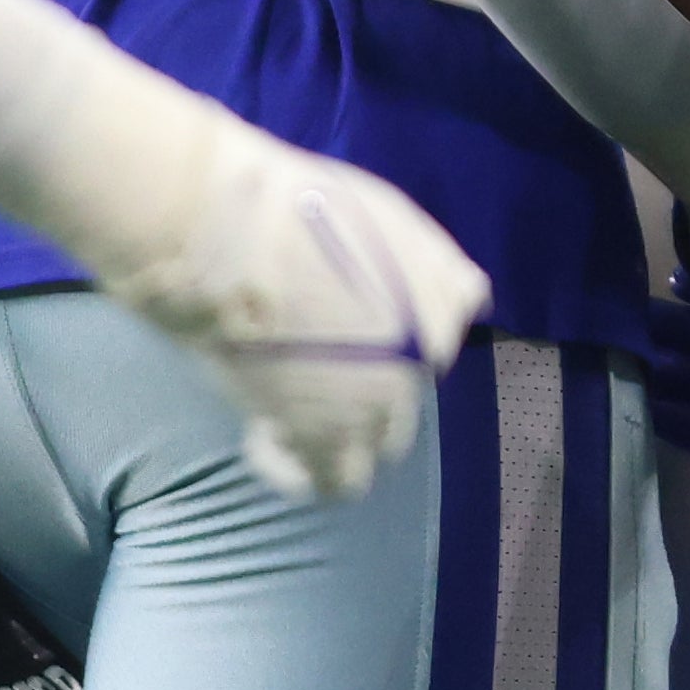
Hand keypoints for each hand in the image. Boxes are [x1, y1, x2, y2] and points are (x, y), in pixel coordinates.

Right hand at [95, 120, 490, 504]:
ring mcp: (378, 401)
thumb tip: (454, 294)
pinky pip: (331, 482)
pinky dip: (300, 468)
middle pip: (407, 390)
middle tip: (310, 363)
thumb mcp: (383, 214)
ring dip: (342, 435)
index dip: (389, 329)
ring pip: (379, 446)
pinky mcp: (324, 437)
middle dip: (366, 384)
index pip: (443, 328)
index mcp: (444, 300)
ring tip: (286, 408)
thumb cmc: (292, 207)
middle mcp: (424, 357)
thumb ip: (422, 261)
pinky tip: (262, 436)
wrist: (235, 238)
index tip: (347, 318)